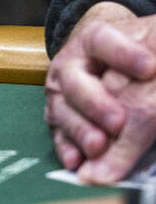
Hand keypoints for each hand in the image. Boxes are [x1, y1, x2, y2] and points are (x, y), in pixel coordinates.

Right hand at [45, 2, 155, 181]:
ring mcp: (60, 93)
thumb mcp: (139, 46)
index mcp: (92, 41)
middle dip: (96, 104)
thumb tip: (155, 69)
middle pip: (75, 82)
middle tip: (119, 122)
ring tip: (98, 146)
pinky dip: (67, 149)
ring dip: (80, 131)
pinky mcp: (57, 118)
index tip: (150, 67)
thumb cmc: (124, 53)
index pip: (104, 42)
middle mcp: (70, 65)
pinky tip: (77, 162)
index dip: (123, 54)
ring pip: (64, 112)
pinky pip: (58, 135)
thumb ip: (149, 52)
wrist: (95, 57)